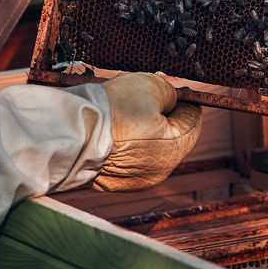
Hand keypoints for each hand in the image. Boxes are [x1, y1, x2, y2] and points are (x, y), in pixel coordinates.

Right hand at [94, 71, 201, 191]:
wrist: (75, 132)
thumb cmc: (115, 108)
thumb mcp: (152, 86)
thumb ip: (171, 93)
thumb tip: (172, 99)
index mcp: (175, 148)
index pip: (192, 118)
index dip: (182, 99)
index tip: (168, 87)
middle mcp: (160, 170)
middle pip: (170, 134)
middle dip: (160, 113)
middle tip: (142, 95)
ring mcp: (137, 180)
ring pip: (148, 147)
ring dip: (141, 128)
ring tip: (121, 109)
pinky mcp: (115, 182)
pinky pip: (128, 158)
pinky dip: (124, 143)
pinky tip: (110, 128)